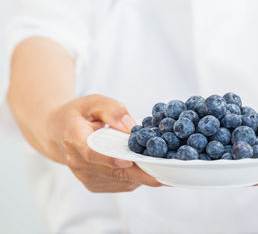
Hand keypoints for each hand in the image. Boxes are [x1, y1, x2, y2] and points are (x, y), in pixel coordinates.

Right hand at [45, 94, 161, 191]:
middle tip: (169, 169)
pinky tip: (148, 164)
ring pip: (123, 180)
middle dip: (144, 171)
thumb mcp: (93, 102)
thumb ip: (112, 110)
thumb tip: (131, 127)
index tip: (129, 159)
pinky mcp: (96, 185)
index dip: (111, 158)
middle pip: (115, 171)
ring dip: (145, 173)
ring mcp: (87, 177)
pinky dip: (138, 175)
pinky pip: (124, 183)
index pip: (92, 153)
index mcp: (74, 139)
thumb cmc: (78, 115)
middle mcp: (79, 164)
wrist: (58, 133)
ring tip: (165, 163)